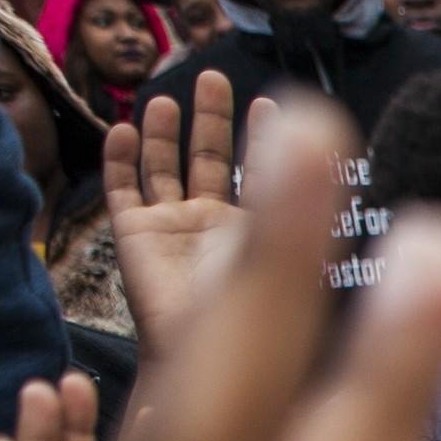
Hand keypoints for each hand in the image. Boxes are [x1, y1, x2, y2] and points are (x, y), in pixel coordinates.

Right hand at [103, 72, 269, 361]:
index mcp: (251, 230)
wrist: (207, 364)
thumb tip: (321, 150)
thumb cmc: (253, 321)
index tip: (269, 102)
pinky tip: (122, 128)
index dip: (260, 138)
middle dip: (212, 118)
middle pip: (208, 158)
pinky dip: (119, 159)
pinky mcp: (134, 235)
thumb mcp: (279, 251)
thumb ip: (292, 205)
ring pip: (163, 167)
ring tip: (168, 97)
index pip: (256, 172)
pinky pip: (123, 190)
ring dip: (164, 132)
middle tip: (214, 77)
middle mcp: (210, 223)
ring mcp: (170, 227)